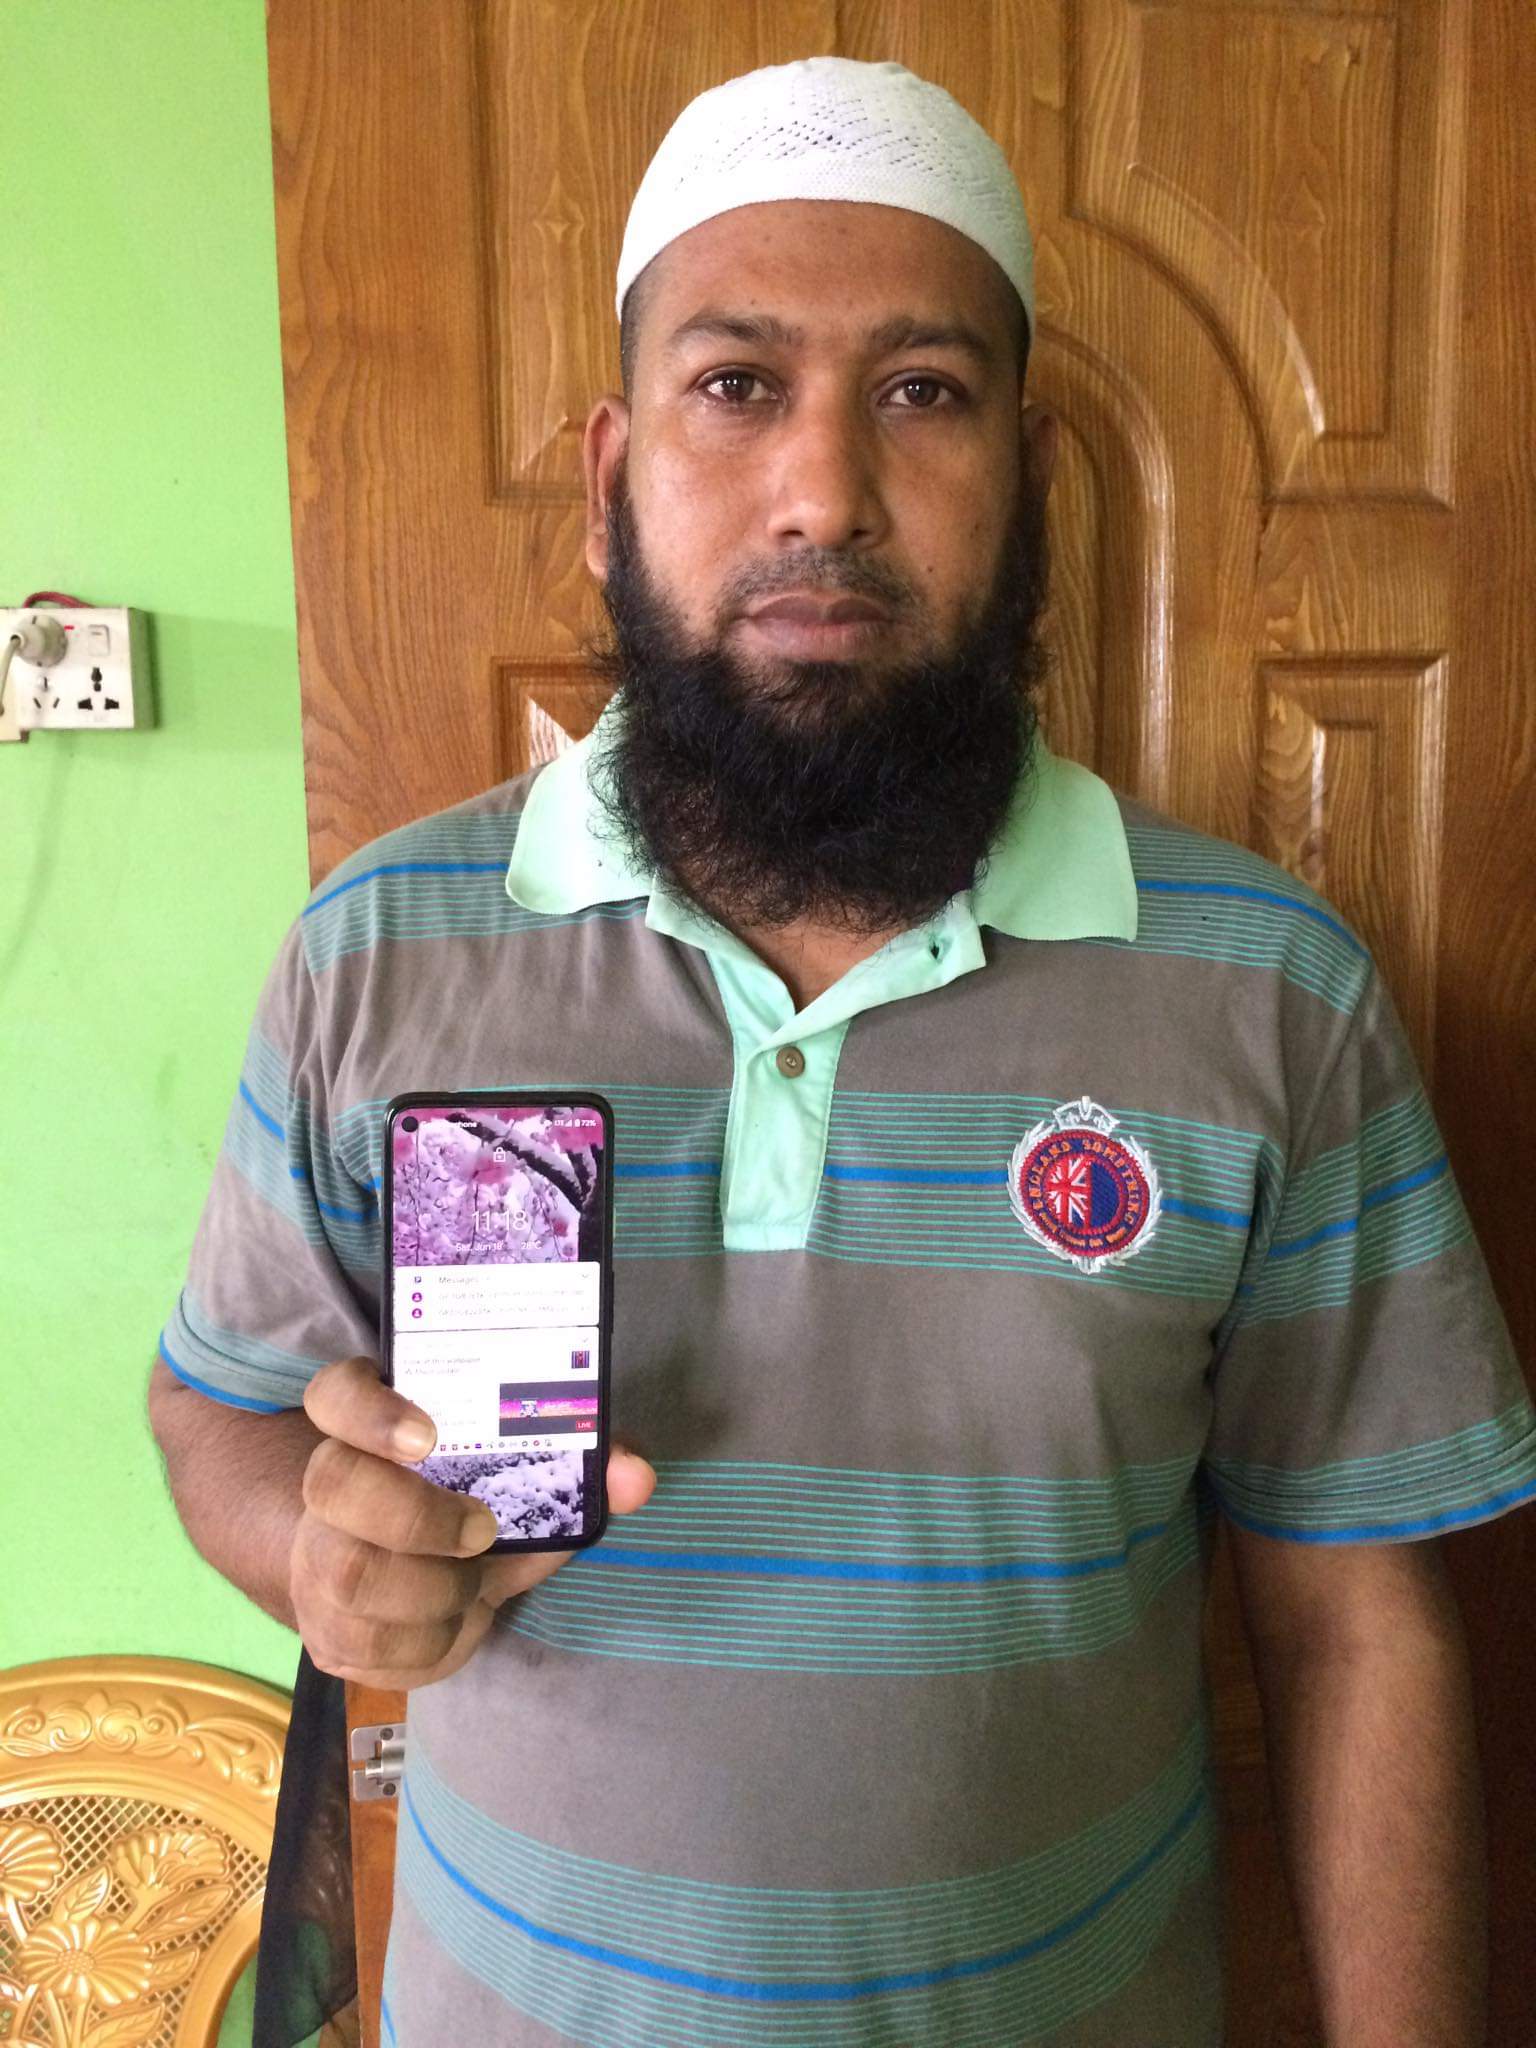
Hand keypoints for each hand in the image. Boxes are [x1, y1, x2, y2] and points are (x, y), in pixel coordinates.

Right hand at [291, 1355, 654, 1688]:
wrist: (407, 1574)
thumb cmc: (471, 1500)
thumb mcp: (522, 1473)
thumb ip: (582, 1462)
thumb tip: (635, 1477)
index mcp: (364, 1423)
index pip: (337, 1395)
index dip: (372, 1412)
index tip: (428, 1437)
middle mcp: (324, 1484)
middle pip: (334, 1486)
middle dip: (417, 1516)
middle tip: (482, 1529)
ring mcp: (313, 1562)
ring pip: (346, 1575)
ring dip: (432, 1589)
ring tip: (475, 1583)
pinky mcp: (326, 1634)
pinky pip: (369, 1649)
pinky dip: (430, 1642)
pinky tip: (456, 1620)